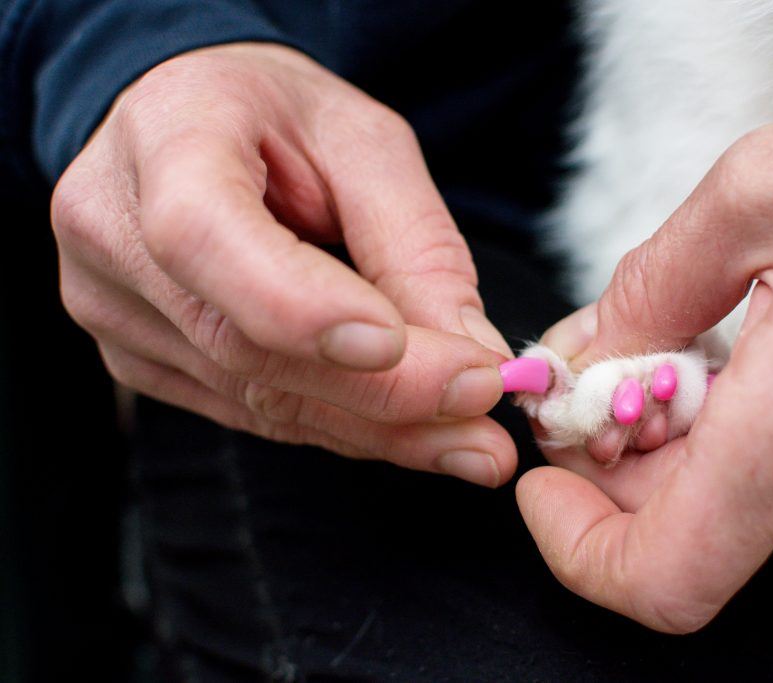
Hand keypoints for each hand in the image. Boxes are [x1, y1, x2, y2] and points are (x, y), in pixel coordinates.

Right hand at [51, 43, 515, 486]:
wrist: (191, 127)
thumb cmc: (275, 116)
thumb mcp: (363, 142)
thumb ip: (414, 242)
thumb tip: (471, 352)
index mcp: (162, 142)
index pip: (205, 237)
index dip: (299, 304)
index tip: (398, 343)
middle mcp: (114, 236)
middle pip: (245, 343)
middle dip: (382, 390)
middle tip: (483, 409)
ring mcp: (116, 311)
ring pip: (258, 397)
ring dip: (379, 430)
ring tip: (473, 442)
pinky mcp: (144, 362)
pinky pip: (255, 412)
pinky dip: (346, 428)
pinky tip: (416, 435)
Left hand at [517, 58, 772, 630]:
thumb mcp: (756, 191)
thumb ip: (648, 289)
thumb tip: (586, 355)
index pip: (664, 578)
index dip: (577, 549)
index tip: (543, 482)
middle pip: (685, 528)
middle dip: (616, 460)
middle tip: (596, 369)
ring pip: (739, 501)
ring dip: (680, 440)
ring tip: (680, 343)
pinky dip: (742, 436)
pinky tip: (747, 355)